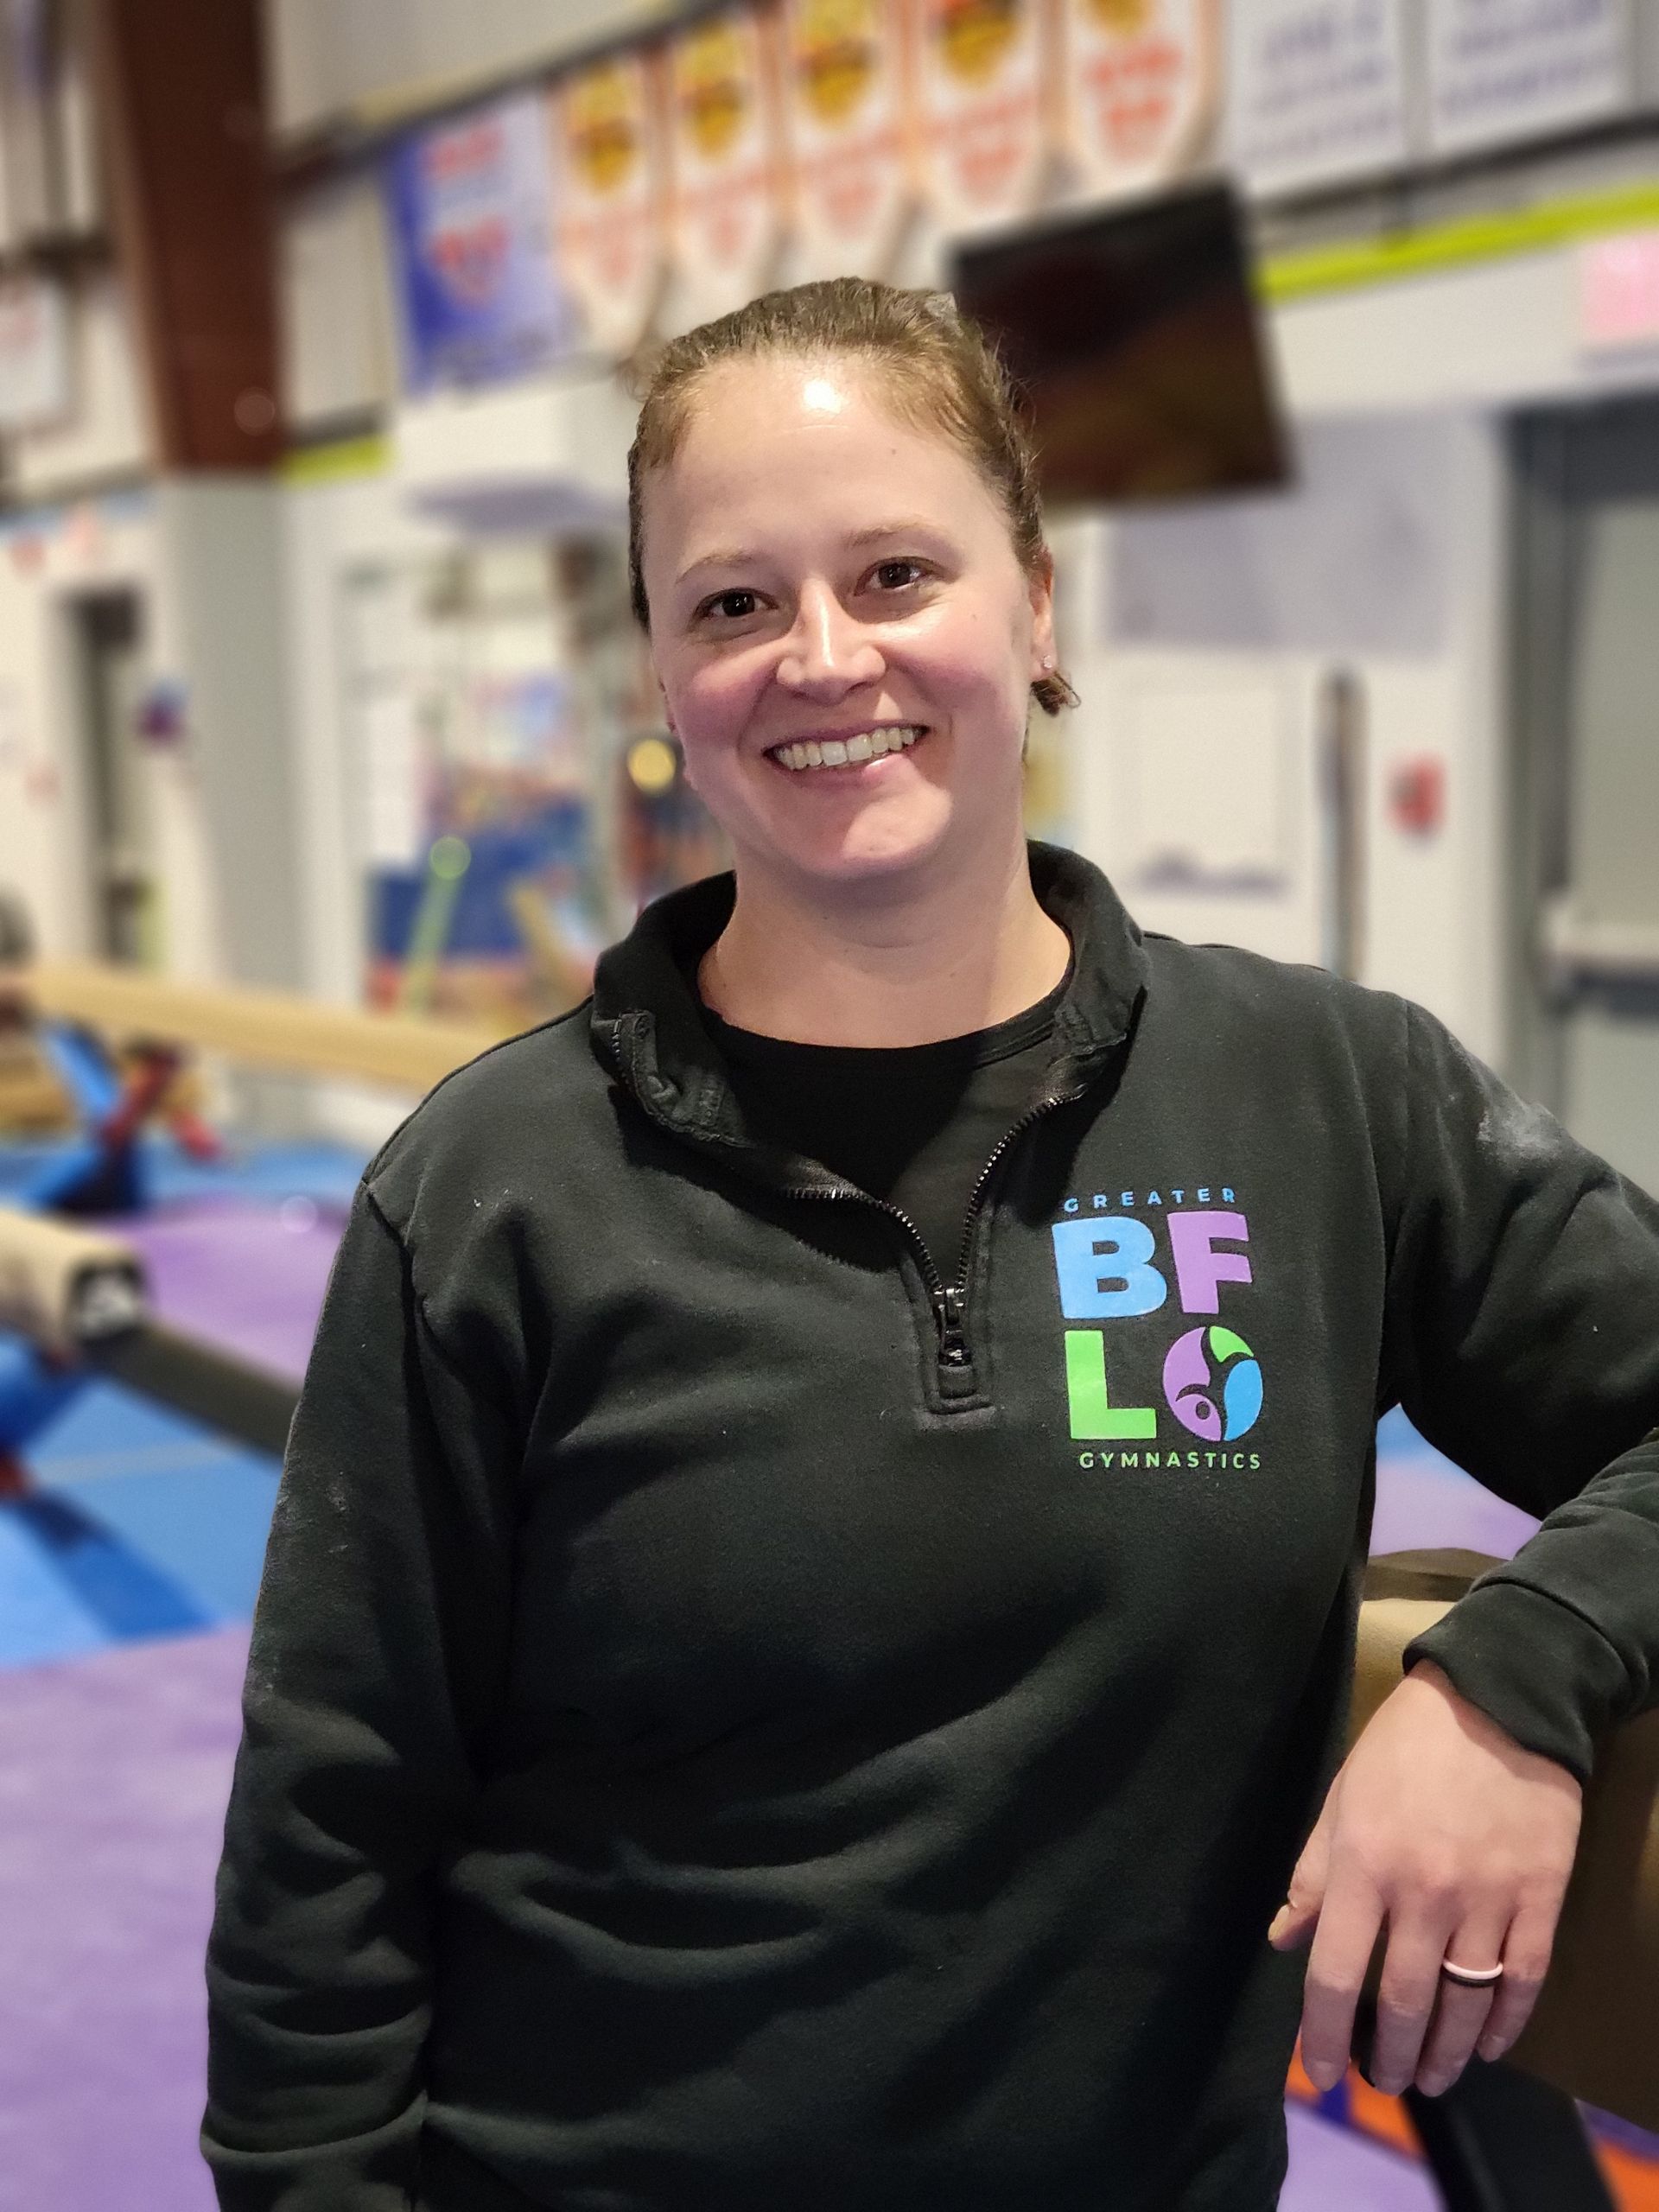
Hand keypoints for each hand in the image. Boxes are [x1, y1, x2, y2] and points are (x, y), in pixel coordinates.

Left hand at [1268, 1659, 1580, 2098]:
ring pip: (1464, 2005)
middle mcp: (1423, 1893)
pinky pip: (1523, 1980)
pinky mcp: (1540, 1897)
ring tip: (1431, 2077)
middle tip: (1383, 2081)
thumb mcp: (1342, 1797)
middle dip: (1388, 2056)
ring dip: (1445, 2053)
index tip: (1319, 2075)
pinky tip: (1490, 2045)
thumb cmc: (1406, 1746)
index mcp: (1364, 1865)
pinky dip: (1506, 2024)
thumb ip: (1313, 1873)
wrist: (1500, 1701)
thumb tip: (1284, 1938)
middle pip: (1402, 2003)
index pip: (1335, 1973)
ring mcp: (1487, 1899)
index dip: (1323, 2035)